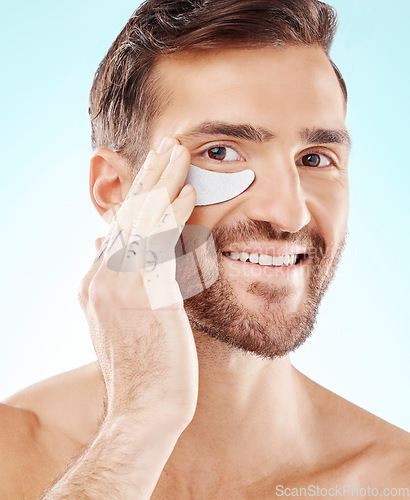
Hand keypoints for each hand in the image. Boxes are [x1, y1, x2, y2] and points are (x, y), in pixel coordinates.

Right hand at [78, 138, 198, 428]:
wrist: (143, 411)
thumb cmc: (141, 370)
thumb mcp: (118, 322)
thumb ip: (116, 284)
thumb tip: (107, 247)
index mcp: (97, 281)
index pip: (121, 226)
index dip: (139, 195)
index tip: (155, 172)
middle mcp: (102, 276)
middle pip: (128, 214)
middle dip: (148, 176)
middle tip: (166, 143)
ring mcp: (120, 285)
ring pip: (141, 221)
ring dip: (162, 182)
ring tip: (178, 151)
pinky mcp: (143, 297)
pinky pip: (160, 247)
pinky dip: (173, 216)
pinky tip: (187, 193)